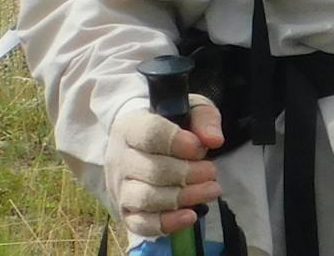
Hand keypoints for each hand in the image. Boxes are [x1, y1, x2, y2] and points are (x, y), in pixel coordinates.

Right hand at [105, 95, 224, 237]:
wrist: (142, 141)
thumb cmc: (169, 123)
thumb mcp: (190, 110)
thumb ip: (204, 119)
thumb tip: (213, 140)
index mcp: (131, 126)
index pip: (149, 134)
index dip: (177, 142)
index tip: (200, 148)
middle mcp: (120, 158)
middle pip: (152, 170)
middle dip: (187, 174)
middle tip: (211, 172)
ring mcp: (120, 188)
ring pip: (146, 198)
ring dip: (183, 197)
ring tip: (210, 190)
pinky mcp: (125, 212)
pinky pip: (142, 224)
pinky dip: (168, 223)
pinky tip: (191, 215)